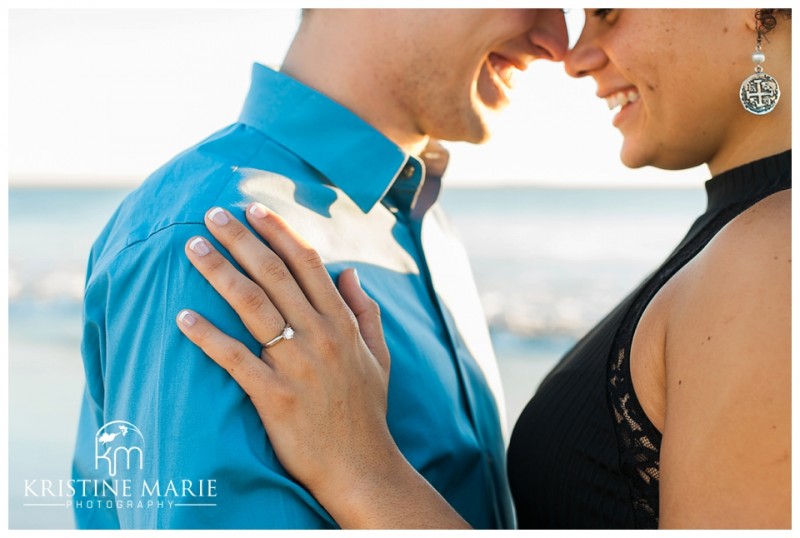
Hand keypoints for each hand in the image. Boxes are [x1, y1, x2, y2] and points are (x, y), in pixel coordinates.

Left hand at [175, 203, 399, 504]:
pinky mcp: (275, 397)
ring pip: (252, 306)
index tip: (254, 209)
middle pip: (274, 275)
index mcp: (342, 323)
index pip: (307, 263)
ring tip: (193, 248)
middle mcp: (320, 336)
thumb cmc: (366, 410)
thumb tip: (348, 272)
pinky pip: (235, 359)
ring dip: (220, 272)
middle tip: (212, 214)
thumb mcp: (379, 355)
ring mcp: (297, 366)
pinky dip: (207, 336)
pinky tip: (183, 317)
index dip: (279, 232)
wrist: (360, 466)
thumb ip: (365, 311)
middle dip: (241, 239)